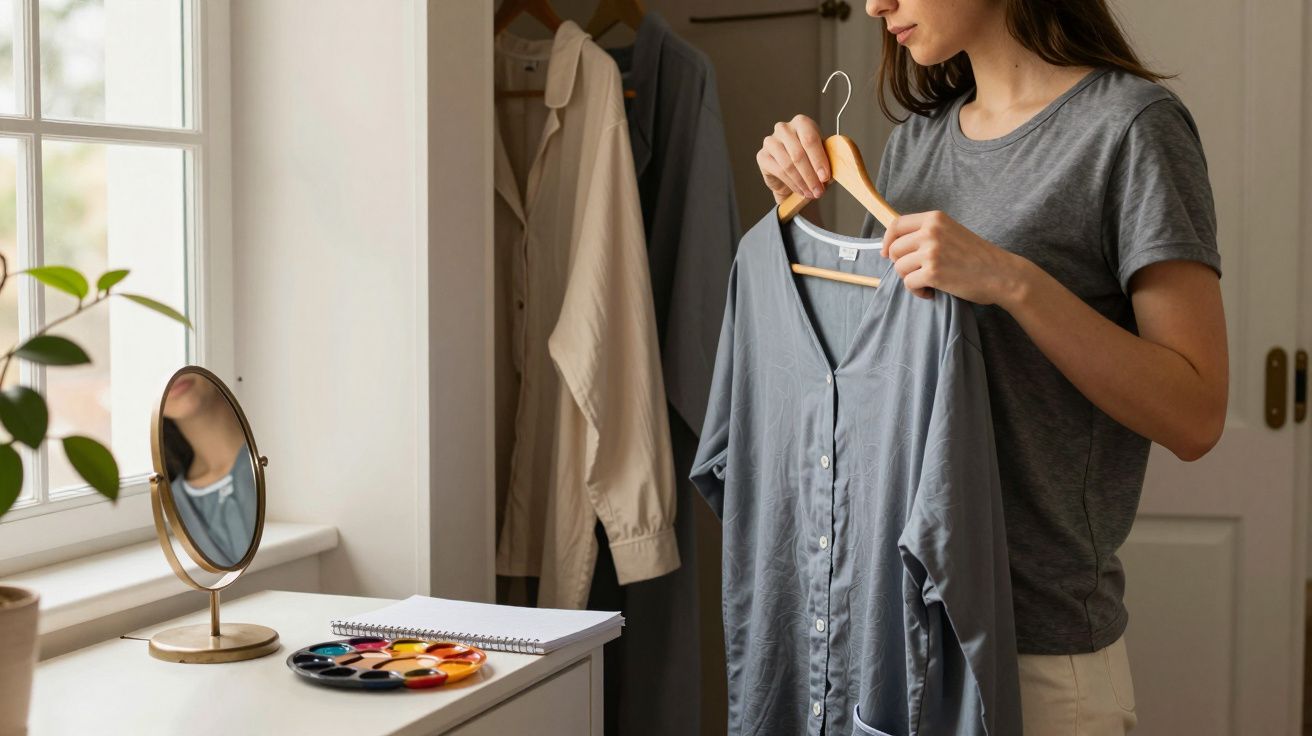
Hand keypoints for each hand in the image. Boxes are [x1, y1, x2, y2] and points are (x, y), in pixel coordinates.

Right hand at [756, 114, 830, 204]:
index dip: (818, 159)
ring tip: (811, 193)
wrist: (791, 174)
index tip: (825, 177)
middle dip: (811, 175)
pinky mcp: (762, 156)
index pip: (810, 139)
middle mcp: (784, 128)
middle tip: (819, 190)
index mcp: (802, 123)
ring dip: (802, 182)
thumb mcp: (823, 158)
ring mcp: (771, 141)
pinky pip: (779, 172)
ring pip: (788, 164)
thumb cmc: (810, 161)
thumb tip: (839, 170)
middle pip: (798, 153)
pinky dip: (792, 184)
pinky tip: (800, 191)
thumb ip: (830, 160)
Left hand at [882, 211, 1026, 304]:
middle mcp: (931, 231)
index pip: (896, 225)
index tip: (887, 254)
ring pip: (900, 268)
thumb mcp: (951, 233)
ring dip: (910, 279)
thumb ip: (927, 234)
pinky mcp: (932, 272)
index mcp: (934, 218)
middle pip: (894, 249)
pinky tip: (932, 292)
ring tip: (928, 283)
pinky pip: (909, 284)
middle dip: (902, 265)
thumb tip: (894, 246)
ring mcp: (931, 251)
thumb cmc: (978, 257)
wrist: (1002, 274)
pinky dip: (918, 292)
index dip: (887, 241)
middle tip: (919, 273)